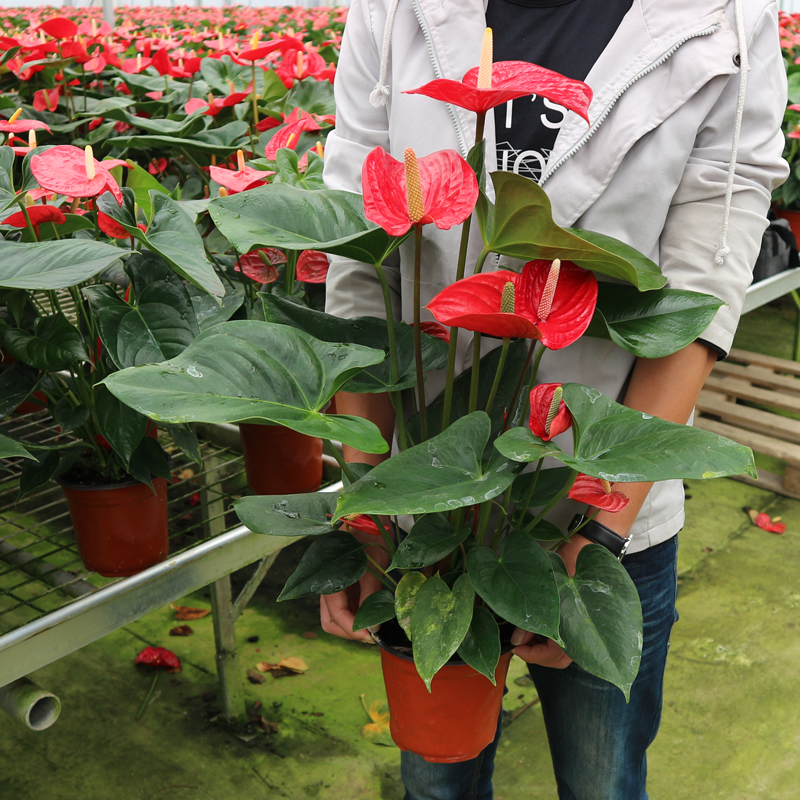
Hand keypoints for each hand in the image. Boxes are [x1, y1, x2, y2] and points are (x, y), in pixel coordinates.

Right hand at [320, 526, 390, 642]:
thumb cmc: (369, 535)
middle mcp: (327, 585)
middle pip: (331, 622)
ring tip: (374, 626)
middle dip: (350, 632)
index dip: (353, 629)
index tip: (372, 635)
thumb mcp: (373, 564)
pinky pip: (345, 607)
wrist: (367, 516)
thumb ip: (371, 595)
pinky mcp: (342, 585)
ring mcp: (334, 586)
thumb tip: (373, 626)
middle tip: (372, 635)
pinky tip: (372, 613)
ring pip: (335, 617)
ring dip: (352, 625)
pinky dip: (357, 614)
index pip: (336, 616)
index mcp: (329, 579)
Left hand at [508, 532, 592, 667]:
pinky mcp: (579, 620)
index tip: (514, 645)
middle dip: (535, 654)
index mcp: (577, 627)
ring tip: (525, 631)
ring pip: (561, 652)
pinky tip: (536, 624)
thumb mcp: (545, 587)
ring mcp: (583, 627)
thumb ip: (529, 617)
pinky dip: (548, 638)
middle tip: (518, 642)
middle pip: (557, 659)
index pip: (553, 656)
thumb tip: (516, 640)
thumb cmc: (567, 563)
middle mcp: (583, 632)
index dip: (530, 655)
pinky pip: (565, 640)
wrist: (586, 548)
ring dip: (541, 647)